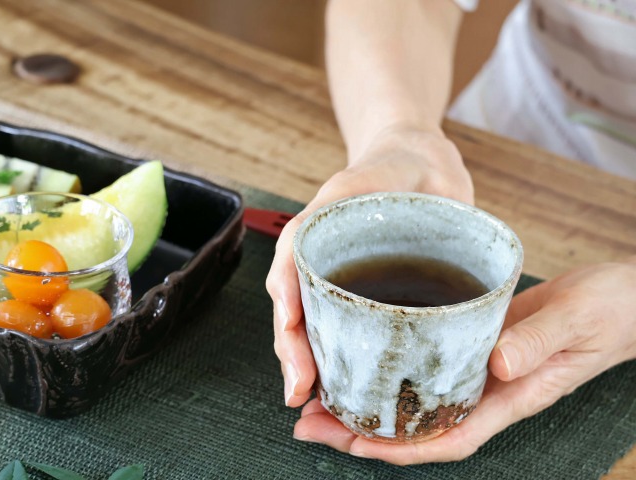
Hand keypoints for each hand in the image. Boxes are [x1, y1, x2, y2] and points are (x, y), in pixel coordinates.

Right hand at [266, 125, 472, 406]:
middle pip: (303, 318)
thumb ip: (338, 199)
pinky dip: (360, 362)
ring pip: (331, 332)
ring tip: (326, 408)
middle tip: (304, 397)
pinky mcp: (390, 295)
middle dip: (298, 360)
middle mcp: (332, 268)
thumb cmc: (390, 165)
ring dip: (322, 369)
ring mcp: (360, 284)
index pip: (288, 288)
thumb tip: (319, 257)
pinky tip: (363, 388)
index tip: (297, 368)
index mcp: (316, 243)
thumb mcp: (356, 178)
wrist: (426, 162)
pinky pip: (372, 332)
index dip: (287, 331)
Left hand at [291, 258, 635, 463]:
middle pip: (418, 428)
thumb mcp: (576, 320)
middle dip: (363, 434)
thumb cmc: (607, 312)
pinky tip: (366, 362)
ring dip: (368, 405)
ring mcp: (480, 371)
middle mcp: (488, 392)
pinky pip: (428, 370)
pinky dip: (393, 374)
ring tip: (321, 399)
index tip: (351, 445)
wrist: (621, 298)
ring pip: (416, 402)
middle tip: (311, 422)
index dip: (398, 450)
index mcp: (512, 397)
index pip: (447, 438)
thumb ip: (538, 342)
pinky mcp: (475, 345)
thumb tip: (497, 364)